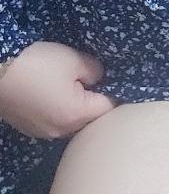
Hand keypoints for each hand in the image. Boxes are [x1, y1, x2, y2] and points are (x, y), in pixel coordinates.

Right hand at [0, 40, 118, 138]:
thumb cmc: (37, 64)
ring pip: (72, 122)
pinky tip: (53, 94)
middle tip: (92, 80)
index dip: (113, 91)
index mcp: (76, 115)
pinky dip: (59, 110)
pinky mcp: (31, 129)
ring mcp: (44, 133)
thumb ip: (94, 70)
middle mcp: (62, 131)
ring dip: (75, 107)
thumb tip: (99, 79)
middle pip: (90, 119)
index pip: (108, 107)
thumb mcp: (72, 60)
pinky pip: (55, 122)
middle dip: (94, 101)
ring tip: (71, 86)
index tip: (112, 79)